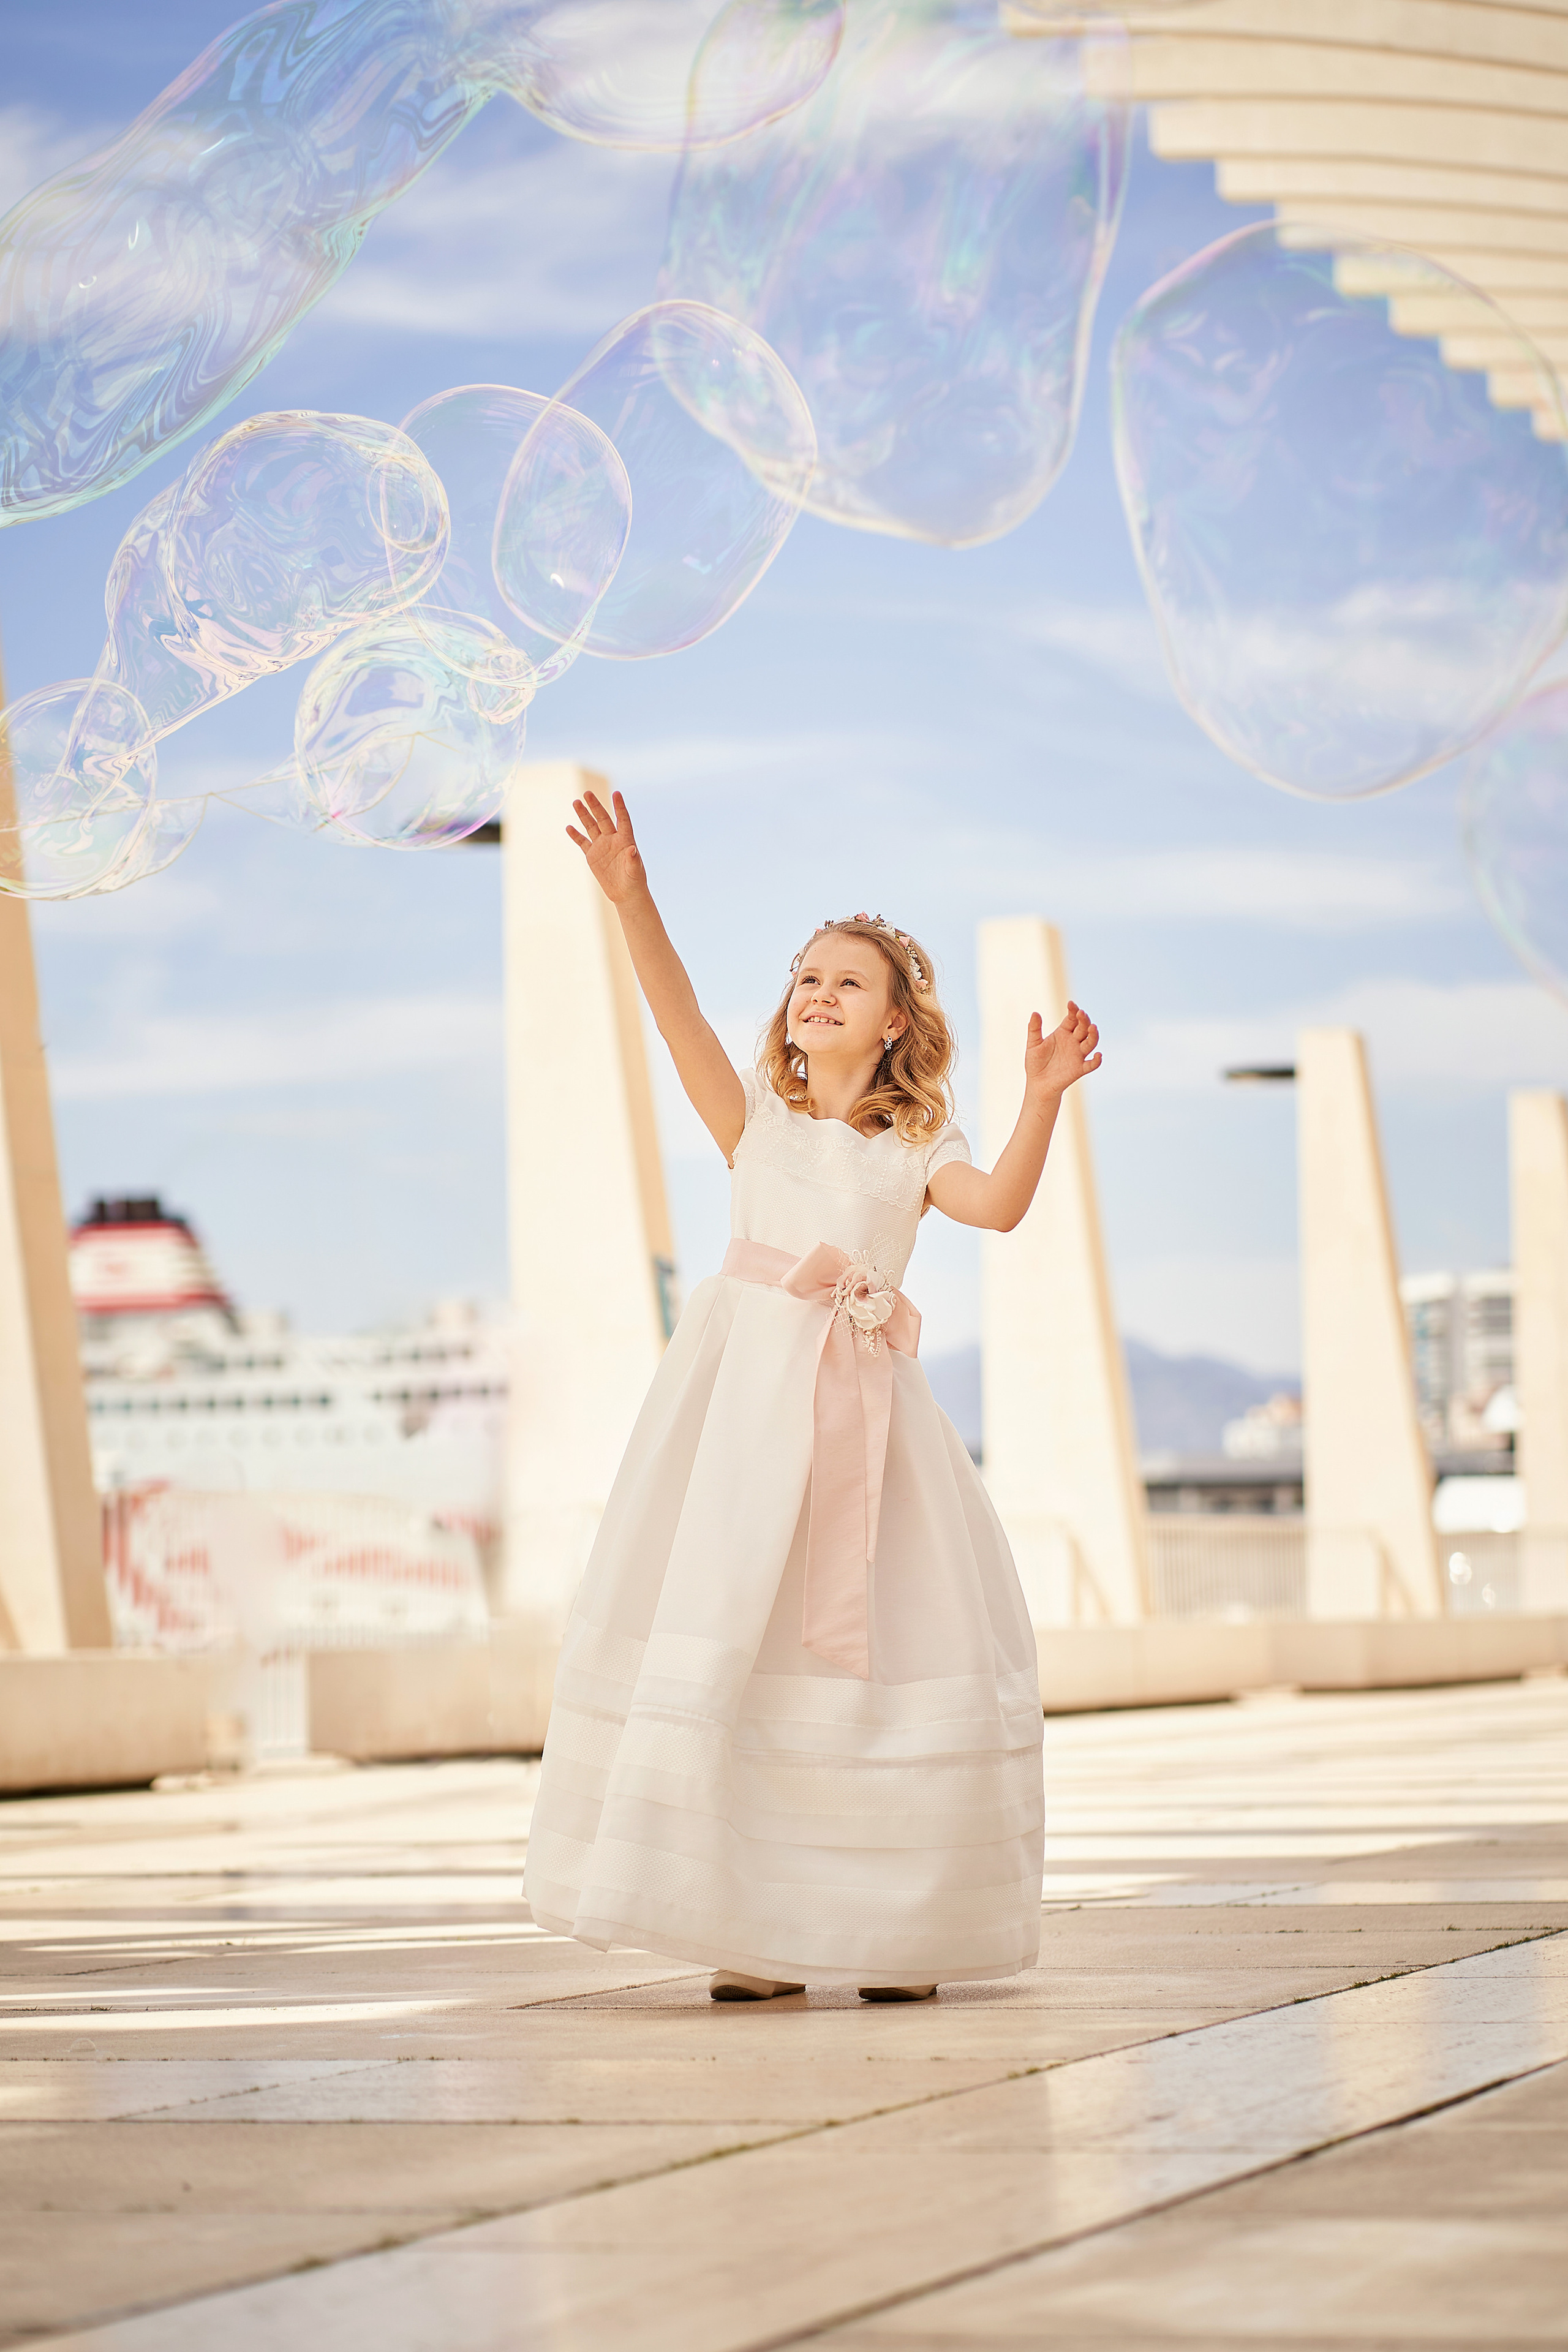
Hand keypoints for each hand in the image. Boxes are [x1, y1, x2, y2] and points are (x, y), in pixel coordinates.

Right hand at [566, 787, 646, 905]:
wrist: (625, 893)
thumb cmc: (634, 881)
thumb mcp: (635, 871)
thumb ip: (633, 860)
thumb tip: (632, 849)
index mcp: (626, 840)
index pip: (623, 820)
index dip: (620, 807)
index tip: (617, 794)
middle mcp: (613, 839)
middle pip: (603, 819)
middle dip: (595, 806)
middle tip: (587, 793)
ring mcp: (601, 846)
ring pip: (591, 827)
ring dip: (583, 815)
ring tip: (576, 802)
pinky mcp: (592, 856)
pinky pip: (583, 843)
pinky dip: (576, 835)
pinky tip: (569, 827)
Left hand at [1025, 1001, 1100, 1100]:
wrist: (1037, 1084)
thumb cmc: (1035, 1063)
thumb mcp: (1033, 1044)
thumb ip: (1034, 1029)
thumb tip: (1035, 1012)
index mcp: (1063, 1033)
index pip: (1072, 1019)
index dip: (1073, 1011)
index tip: (1070, 1004)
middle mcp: (1073, 1042)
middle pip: (1083, 1028)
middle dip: (1084, 1020)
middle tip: (1081, 1013)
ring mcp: (1078, 1055)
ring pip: (1090, 1043)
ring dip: (1093, 1035)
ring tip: (1093, 1027)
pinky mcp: (1080, 1069)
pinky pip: (1091, 1064)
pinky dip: (1097, 1060)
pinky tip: (1098, 1055)